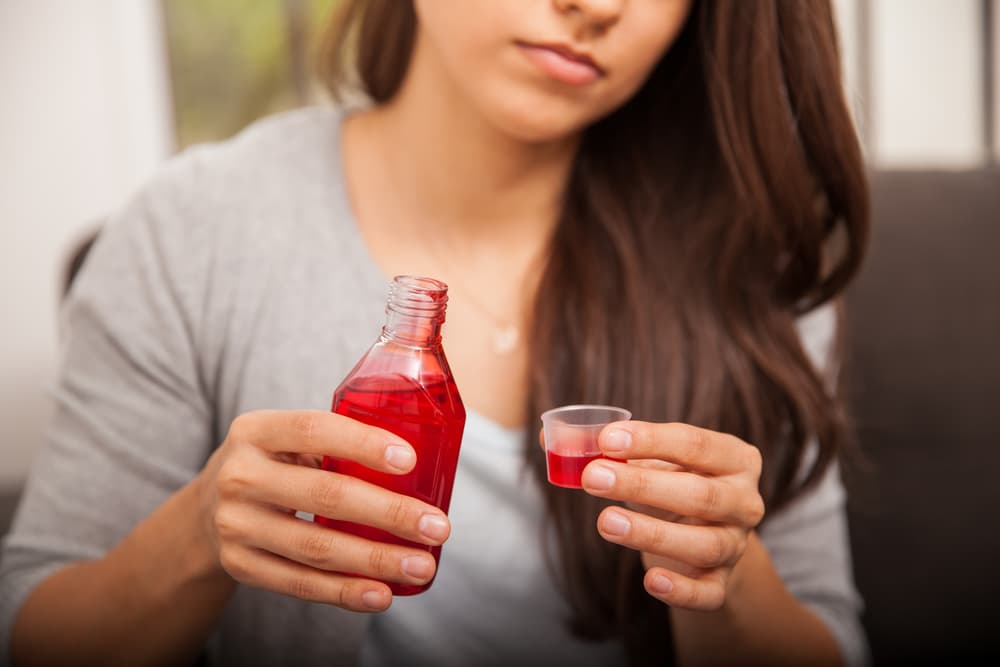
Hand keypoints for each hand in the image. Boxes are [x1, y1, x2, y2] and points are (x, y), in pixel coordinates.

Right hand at [194, 410, 451, 611]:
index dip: (363, 444)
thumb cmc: (273, 465)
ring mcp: (236, 524)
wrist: (205, 510)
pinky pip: (299, 583)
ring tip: (422, 567)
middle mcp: (240, 475)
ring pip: (317, 547)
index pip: (314, 429)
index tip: (410, 460)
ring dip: (377, 560)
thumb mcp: (286, 440)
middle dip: (390, 513)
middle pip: (325, 495)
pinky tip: (381, 594)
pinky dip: (345, 592)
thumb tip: (423, 462)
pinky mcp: (240, 565)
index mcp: (257, 430)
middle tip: (437, 526)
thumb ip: (334, 443)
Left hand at [581, 422, 764, 610]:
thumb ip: (606, 446)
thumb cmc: (673, 481)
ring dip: (652, 534)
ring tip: (604, 522)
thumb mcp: (651, 458)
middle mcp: (745, 501)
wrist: (704, 531)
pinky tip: (650, 581)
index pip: (696, 444)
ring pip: (704, 545)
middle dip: (643, 486)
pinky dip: (682, 591)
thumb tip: (548, 438)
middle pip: (700, 495)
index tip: (605, 440)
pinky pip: (709, 594)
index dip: (650, 441)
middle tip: (592, 477)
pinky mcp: (722, 583)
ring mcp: (737, 545)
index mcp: (734, 458)